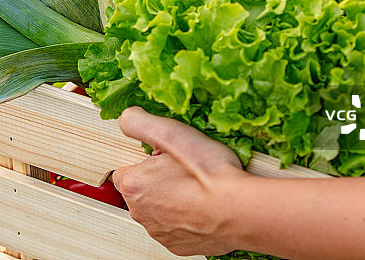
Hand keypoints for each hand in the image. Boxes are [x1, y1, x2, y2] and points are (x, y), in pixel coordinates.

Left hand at [112, 107, 247, 256]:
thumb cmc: (211, 175)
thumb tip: (127, 118)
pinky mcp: (177, 245)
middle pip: (140, 189)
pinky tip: (200, 206)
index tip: (164, 158)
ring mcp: (159, 232)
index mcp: (134, 185)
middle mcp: (141, 213)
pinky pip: (173, 227)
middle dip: (156, 179)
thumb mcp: (172, 133)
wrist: (241, 210)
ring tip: (195, 187)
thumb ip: (140, 123)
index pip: (124, 169)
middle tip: (182, 169)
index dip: (145, 160)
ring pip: (157, 209)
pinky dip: (184, 217)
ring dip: (170, 198)